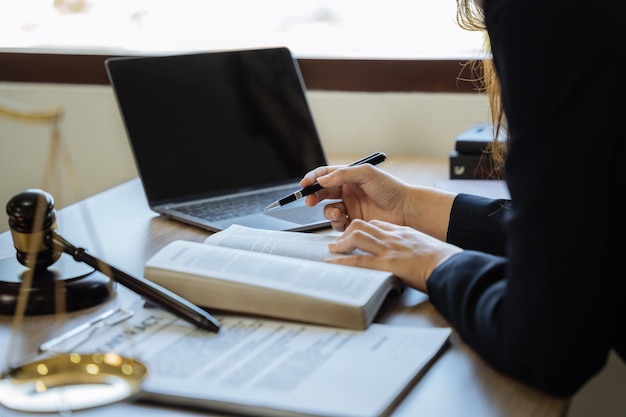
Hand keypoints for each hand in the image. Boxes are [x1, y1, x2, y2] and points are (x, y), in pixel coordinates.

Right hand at [301, 163, 455, 239]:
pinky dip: (337, 223)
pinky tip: (345, 221)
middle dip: (314, 196)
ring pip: (328, 210)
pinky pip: (337, 224)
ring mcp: (350, 207)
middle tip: (309, 201)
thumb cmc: (390, 189)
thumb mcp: (366, 174)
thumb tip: (321, 180)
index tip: (304, 184)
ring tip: (338, 214)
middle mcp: (348, 191)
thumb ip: (342, 175)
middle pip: (322, 193)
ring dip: (328, 212)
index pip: (326, 175)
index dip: (313, 179)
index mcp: (350, 177)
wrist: (405, 210)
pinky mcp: (353, 222)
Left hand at [325, 219, 461, 292]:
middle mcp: (393, 237)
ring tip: (331, 250)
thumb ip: (414, 248)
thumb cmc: (444, 261)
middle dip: (346, 231)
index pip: (377, 224)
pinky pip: (359, 260)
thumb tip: (410, 258)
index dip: (363, 228)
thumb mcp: (427, 248)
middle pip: (363, 225)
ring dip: (340, 243)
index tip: (354, 234)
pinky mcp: (387, 264)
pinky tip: (332, 263)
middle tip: (337, 242)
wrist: (451, 268)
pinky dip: (342, 261)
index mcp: (403, 233)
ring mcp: (389, 249)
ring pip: (357, 236)